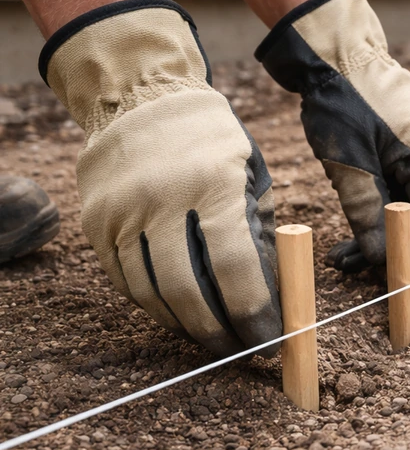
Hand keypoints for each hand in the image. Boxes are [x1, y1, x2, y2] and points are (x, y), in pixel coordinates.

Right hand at [42, 0, 281, 356]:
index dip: (253, 311)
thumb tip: (273, 296)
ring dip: (184, 325)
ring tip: (212, 337)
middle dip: (218, 331)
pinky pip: (125, 281)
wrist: (142, 99)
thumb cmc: (213, 142)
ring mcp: (122, 212)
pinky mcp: (96, 224)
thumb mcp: (252, 174)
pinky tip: (179, 314)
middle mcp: (162, 199)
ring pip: (151, 292)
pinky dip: (154, 305)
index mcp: (214, 184)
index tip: (269, 339)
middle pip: (187, 289)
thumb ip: (261, 232)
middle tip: (240, 350)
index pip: (234, 266)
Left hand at [257, 0, 409, 291]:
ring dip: (387, 237)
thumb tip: (380, 258)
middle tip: (376, 285)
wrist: (333, 49)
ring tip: (347, 260)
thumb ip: (365, 212)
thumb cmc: (340, 97)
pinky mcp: (406, 146)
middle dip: (406, 255)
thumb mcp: (347, 161)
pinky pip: (404, 191)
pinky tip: (355, 231)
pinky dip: (382, 215)